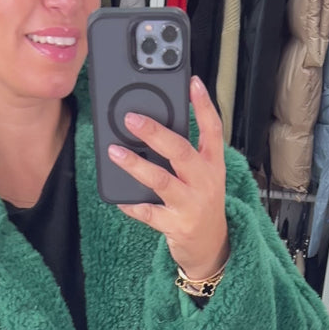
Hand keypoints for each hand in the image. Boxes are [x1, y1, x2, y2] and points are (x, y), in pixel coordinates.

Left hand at [108, 76, 229, 281]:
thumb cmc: (201, 205)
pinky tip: (118, 196)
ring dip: (136, 165)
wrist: (211, 247)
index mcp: (213, 165)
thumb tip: (155, 128)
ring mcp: (191, 205)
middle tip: (132, 119)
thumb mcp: (205, 177)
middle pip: (181, 152)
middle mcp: (204, 183)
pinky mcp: (177, 226)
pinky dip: (132, 204)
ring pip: (162, 181)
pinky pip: (148, 212)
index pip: (213, 130)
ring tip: (115, 152)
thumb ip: (188, 154)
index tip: (193, 82)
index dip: (204, 105)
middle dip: (156, 133)